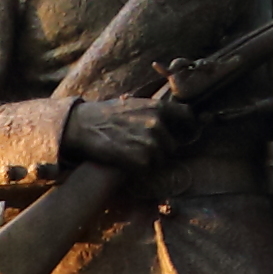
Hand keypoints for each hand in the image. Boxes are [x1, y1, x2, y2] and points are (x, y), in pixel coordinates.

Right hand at [63, 92, 188, 171]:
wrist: (83, 125)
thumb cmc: (104, 114)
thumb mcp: (133, 104)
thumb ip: (153, 111)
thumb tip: (168, 119)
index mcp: (158, 107)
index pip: (187, 116)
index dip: (189, 127)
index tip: (187, 134)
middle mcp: (158, 124)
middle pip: (172, 145)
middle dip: (161, 150)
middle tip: (143, 150)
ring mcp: (150, 142)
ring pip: (160, 159)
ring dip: (149, 161)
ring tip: (130, 155)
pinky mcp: (141, 160)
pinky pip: (148, 169)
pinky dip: (138, 169)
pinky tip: (125, 162)